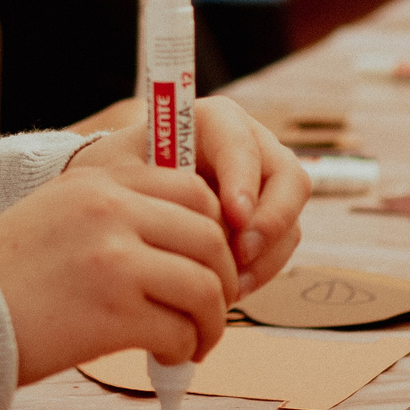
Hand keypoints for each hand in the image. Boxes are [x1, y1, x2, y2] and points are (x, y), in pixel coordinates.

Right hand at [0, 159, 238, 383]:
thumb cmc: (0, 276)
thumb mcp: (56, 215)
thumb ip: (113, 217)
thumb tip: (180, 251)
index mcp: (98, 181)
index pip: (193, 192)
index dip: (214, 234)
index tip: (206, 265)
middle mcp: (111, 210)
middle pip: (211, 238)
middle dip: (223, 280)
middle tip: (210, 310)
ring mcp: (114, 259)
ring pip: (206, 286)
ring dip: (211, 322)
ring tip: (193, 341)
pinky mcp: (113, 312)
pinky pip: (180, 331)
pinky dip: (183, 350)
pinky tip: (165, 358)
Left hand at [67, 94, 308, 291]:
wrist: (119, 196)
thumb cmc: (118, 176)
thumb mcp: (126, 174)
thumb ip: (160, 189)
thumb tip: (195, 222)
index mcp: (214, 121)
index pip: (242, 143)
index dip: (244, 179)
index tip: (234, 217)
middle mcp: (250, 146)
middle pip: (289, 178)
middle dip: (271, 220)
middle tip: (240, 254)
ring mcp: (264, 183)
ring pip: (290, 217)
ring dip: (266, 254)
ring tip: (228, 283)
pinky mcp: (267, 217)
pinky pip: (281, 245)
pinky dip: (261, 269)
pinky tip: (229, 288)